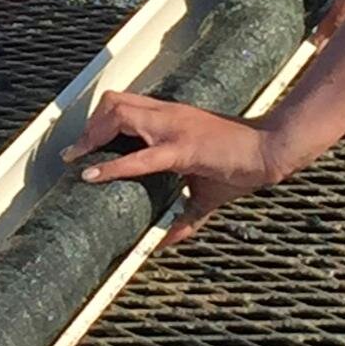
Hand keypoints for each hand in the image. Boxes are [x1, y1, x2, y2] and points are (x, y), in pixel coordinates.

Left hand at [62, 90, 283, 244]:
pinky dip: (113, 166)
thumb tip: (167, 243)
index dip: (100, 120)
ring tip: (78, 159)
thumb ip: (185, 216)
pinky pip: (141, 156)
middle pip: (114, 102)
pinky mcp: (182, 148)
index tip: (85, 143)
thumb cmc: (238, 162)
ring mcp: (173, 128)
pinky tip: (94, 176)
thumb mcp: (205, 191)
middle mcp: (168, 114)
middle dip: (89, 126)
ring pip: (120, 115)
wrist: (268, 149)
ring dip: (93, 136)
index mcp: (171, 116)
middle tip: (75, 153)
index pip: (126, 104)